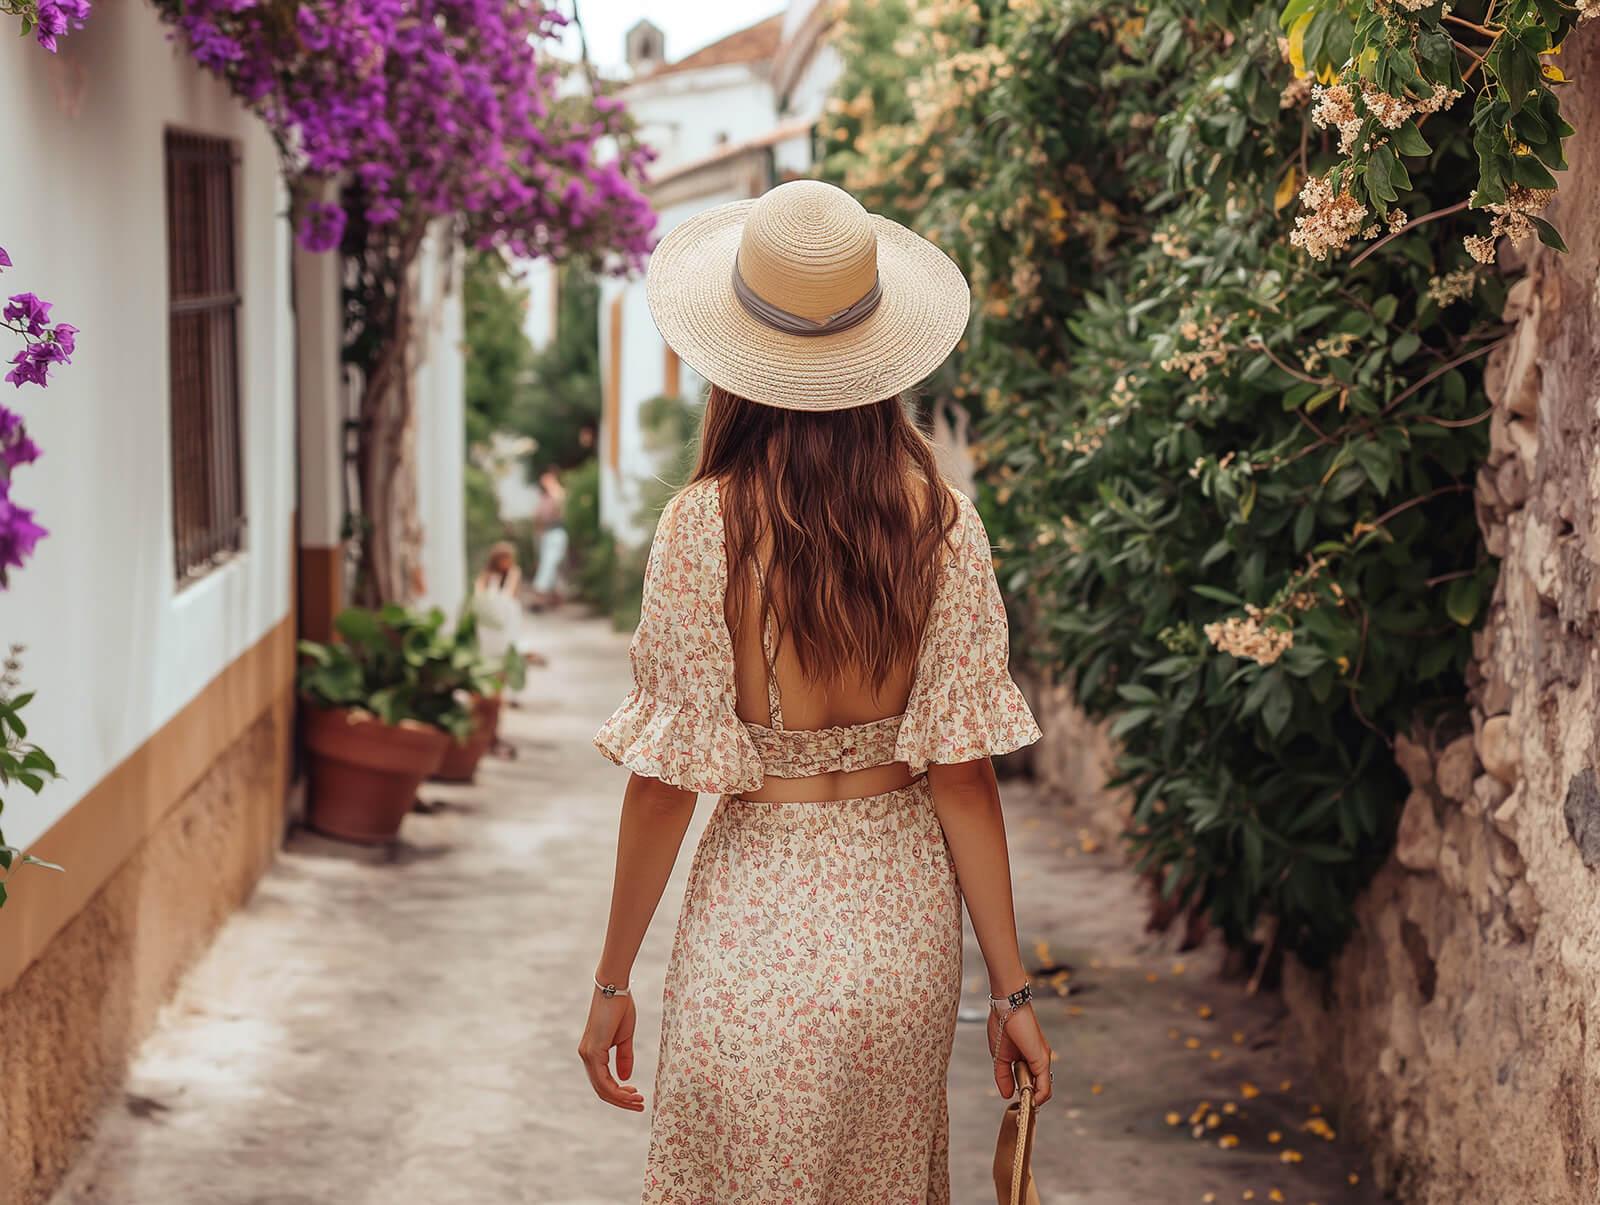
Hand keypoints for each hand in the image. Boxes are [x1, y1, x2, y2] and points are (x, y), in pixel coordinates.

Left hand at [578, 988, 644, 1111]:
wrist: (615, 988)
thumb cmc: (621, 1008)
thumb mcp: (624, 1037)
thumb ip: (624, 1058)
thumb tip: (624, 1079)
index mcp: (593, 1052)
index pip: (603, 1081)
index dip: (620, 1093)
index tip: (637, 1094)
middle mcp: (586, 1055)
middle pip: (601, 1089)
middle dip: (621, 1100)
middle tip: (640, 1104)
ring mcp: (588, 1054)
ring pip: (601, 1088)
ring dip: (620, 1098)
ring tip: (639, 1100)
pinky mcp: (593, 1051)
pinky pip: (602, 1079)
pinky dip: (616, 1090)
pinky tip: (630, 1092)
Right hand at [988, 1002, 1053, 1106]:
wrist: (1007, 1007)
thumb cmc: (1002, 1024)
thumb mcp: (999, 1056)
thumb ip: (1003, 1076)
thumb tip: (1006, 1094)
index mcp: (1029, 1058)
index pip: (1033, 1083)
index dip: (1026, 1095)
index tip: (1017, 1103)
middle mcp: (1039, 1060)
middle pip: (1039, 1088)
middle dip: (1029, 1100)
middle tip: (1019, 1106)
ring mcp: (1042, 1060)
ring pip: (1044, 1090)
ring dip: (1032, 1100)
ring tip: (1021, 1103)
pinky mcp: (1042, 1060)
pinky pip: (1045, 1086)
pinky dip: (1038, 1097)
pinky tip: (1030, 1101)